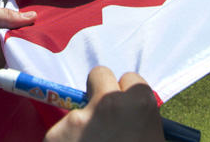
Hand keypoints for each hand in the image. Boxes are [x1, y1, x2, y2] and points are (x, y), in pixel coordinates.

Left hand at [0, 3, 35, 95]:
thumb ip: (5, 16)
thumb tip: (31, 16)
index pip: (13, 33)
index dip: (26, 32)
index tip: (44, 31)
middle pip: (14, 50)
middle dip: (27, 48)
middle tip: (46, 47)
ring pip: (10, 66)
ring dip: (21, 62)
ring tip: (39, 59)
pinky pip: (1, 82)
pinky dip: (11, 78)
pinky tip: (22, 72)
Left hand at [44, 67, 164, 141]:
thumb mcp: (153, 141)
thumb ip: (143, 125)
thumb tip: (132, 120)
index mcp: (141, 104)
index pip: (130, 79)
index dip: (126, 96)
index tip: (124, 112)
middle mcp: (109, 103)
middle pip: (99, 75)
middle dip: (100, 93)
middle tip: (102, 120)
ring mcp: (80, 119)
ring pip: (77, 108)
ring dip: (81, 124)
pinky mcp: (55, 135)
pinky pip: (61, 133)